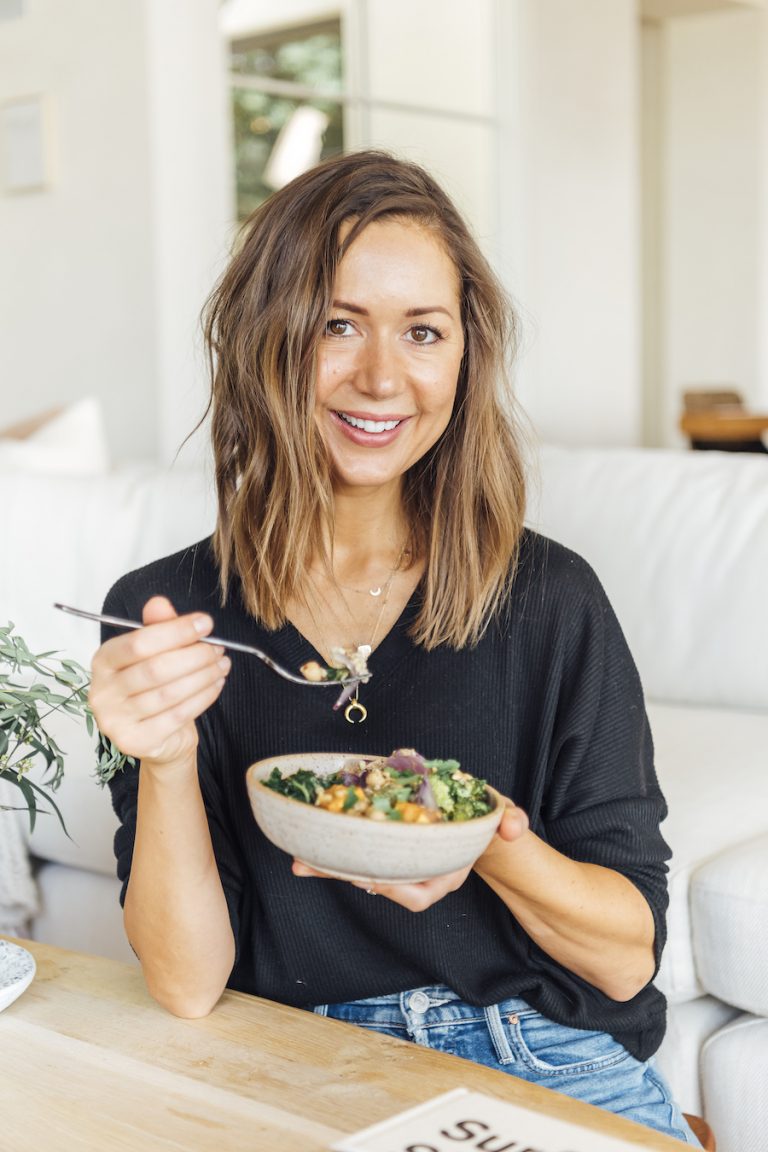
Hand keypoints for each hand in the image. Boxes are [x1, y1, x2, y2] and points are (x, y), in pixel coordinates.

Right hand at [88, 595, 230, 764]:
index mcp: (103, 661)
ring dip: (203, 676)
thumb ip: (157, 628)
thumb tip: (159, 603)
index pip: (138, 643)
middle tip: (218, 649)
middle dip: (194, 656)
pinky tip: (216, 684)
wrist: (159, 737)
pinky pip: (177, 715)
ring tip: (222, 665)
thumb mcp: (156, 653)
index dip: (175, 631)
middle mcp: (102, 692)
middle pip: (155, 669)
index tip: (205, 624)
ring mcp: (116, 720)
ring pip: (169, 693)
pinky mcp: (135, 742)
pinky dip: (203, 697)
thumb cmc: (155, 687)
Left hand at [291, 796, 528, 911]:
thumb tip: (514, 827)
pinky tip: (302, 851)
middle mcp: (418, 877)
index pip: (418, 894)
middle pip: (380, 885)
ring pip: (360, 875)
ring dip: (330, 869)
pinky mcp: (380, 854)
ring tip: (301, 862)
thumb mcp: (501, 814)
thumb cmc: (482, 817)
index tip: (371, 878)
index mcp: (445, 874)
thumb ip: (509, 820)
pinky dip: (330, 856)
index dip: (393, 888)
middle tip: (321, 866)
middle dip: (348, 878)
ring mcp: (397, 867)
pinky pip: (353, 859)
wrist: (470, 820)